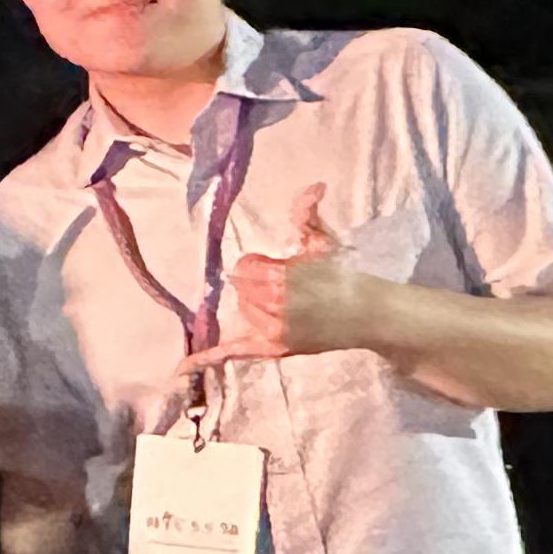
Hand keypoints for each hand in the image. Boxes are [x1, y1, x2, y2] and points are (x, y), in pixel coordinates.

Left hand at [184, 186, 380, 374]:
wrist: (369, 314)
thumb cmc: (345, 276)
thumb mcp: (323, 242)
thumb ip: (308, 215)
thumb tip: (315, 186)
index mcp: (279, 276)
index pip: (243, 267)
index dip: (259, 265)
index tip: (277, 266)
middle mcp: (271, 304)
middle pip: (241, 289)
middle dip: (256, 284)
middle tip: (281, 285)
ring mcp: (273, 330)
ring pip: (243, 311)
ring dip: (254, 305)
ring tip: (282, 303)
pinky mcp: (276, 349)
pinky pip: (236, 351)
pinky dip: (208, 358)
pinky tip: (183, 367)